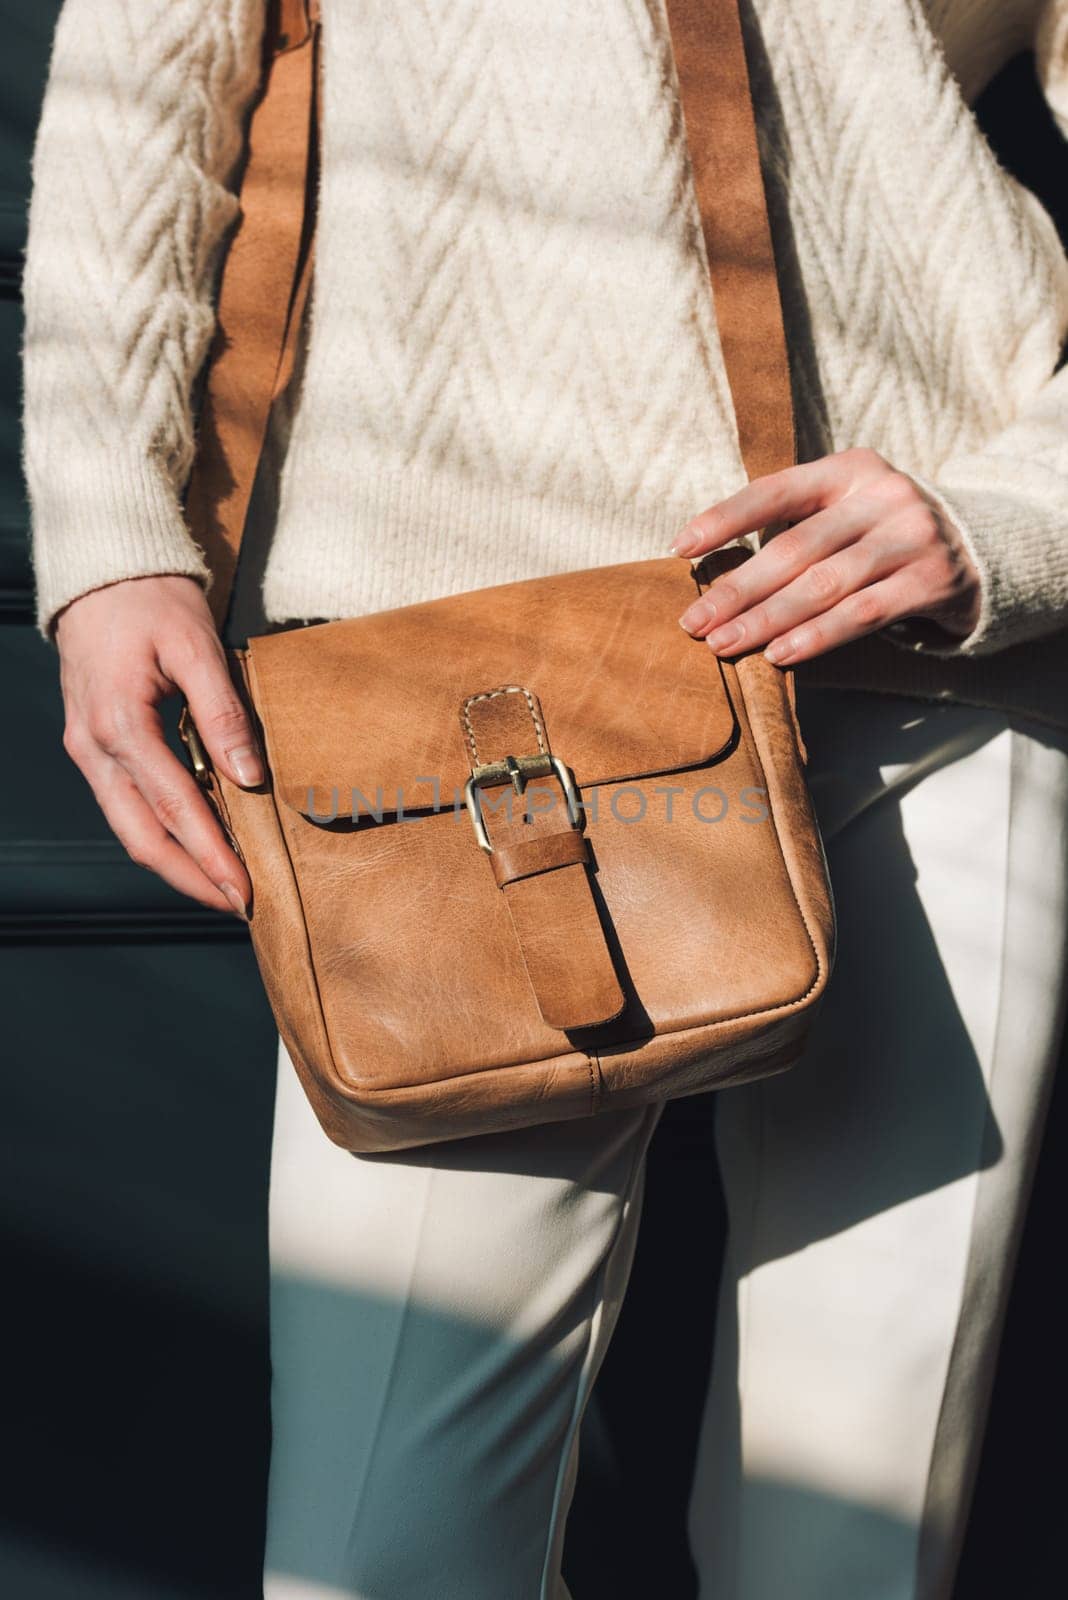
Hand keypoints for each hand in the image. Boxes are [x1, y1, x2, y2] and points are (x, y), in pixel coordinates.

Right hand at [55, 575, 262, 915]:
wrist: (101, 567)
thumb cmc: (152, 598)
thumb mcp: (197, 645)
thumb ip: (222, 714)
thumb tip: (250, 778)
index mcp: (120, 724)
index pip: (173, 807)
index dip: (210, 854)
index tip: (246, 889)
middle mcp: (94, 746)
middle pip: (141, 836)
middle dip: (191, 877)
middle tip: (239, 905)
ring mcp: (87, 748)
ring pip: (128, 826)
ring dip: (175, 862)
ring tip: (222, 885)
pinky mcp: (93, 743)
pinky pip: (125, 803)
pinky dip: (161, 830)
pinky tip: (197, 843)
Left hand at [672, 447, 980, 663]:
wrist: (985, 551)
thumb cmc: (887, 537)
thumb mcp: (848, 513)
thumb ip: (797, 531)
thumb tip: (717, 581)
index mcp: (848, 470)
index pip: (775, 490)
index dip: (726, 519)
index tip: (680, 548)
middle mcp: (881, 495)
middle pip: (794, 548)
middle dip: (737, 589)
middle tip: (694, 621)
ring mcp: (910, 536)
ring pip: (824, 584)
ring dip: (767, 619)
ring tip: (724, 644)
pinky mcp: (932, 580)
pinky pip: (863, 613)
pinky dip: (817, 636)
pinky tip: (780, 654)